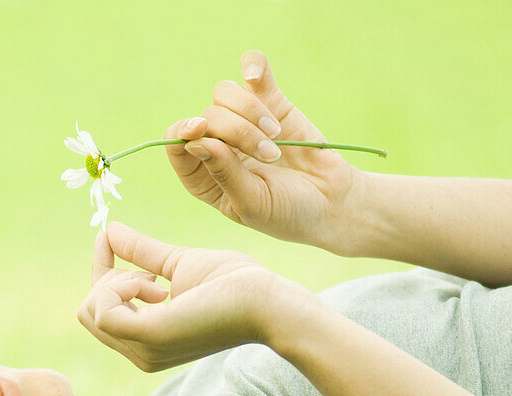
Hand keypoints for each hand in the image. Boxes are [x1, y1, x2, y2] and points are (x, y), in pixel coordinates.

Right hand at [77, 223, 283, 371]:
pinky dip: (121, 286)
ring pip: (90, 310)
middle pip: (87, 312)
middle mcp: (141, 354)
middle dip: (109, 280)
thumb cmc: (234, 285)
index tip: (110, 239)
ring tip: (160, 283)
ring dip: (119, 282)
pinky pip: (102, 309)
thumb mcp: (178, 264)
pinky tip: (157, 286)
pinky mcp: (149, 338)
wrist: (266, 301)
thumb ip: (142, 253)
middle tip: (153, 275)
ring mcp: (143, 351)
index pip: (98, 310)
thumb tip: (108, 230)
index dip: (99, 271)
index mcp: (147, 342)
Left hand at [166, 50, 359, 247]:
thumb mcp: (252, 202)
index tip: (199, 128)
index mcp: (203, 177)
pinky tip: (255, 77)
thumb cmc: (287, 212)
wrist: (333, 203)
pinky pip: (252, 72)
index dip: (183, 131)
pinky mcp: (270, 102)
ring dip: (250, 112)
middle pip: (207, 117)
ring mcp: (242, 121)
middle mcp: (217, 146)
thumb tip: (194, 140)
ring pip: (225, 95)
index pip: (177, 145)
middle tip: (270, 156)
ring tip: (276, 137)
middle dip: (237, 133)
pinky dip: (252, 66)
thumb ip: (223, 172)